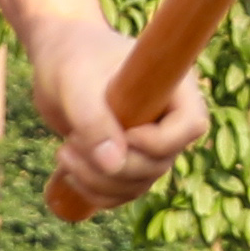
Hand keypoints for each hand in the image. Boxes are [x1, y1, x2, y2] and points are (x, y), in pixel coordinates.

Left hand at [29, 0, 207, 217]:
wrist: (58, 58)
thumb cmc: (72, 58)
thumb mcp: (77, 84)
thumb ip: (94, 120)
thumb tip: (113, 164)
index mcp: (173, 87)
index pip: (191, 125)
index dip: (159, 141)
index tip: (120, 132)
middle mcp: (168, 118)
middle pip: (160, 163)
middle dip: (114, 165)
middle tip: (73, 142)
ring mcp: (148, 143)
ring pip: (138, 184)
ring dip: (97, 181)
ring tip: (64, 152)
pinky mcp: (127, 159)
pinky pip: (121, 192)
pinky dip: (94, 191)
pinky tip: (68, 171)